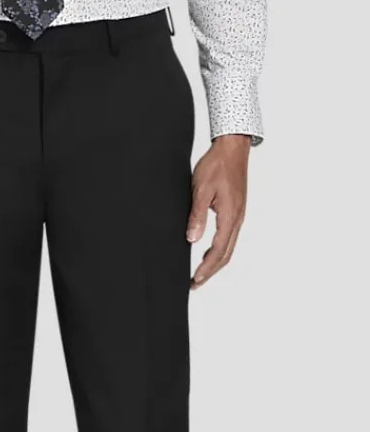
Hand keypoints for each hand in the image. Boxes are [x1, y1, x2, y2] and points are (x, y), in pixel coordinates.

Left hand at [186, 135, 250, 289]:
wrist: (233, 147)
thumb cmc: (217, 164)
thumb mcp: (201, 189)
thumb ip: (197, 215)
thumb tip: (192, 239)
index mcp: (230, 216)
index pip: (218, 250)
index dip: (206, 268)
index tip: (195, 280)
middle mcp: (237, 219)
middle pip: (226, 255)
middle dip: (211, 272)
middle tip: (195, 284)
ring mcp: (239, 216)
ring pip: (229, 248)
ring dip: (215, 263)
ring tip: (200, 274)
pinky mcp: (236, 211)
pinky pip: (229, 238)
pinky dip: (219, 251)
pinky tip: (209, 253)